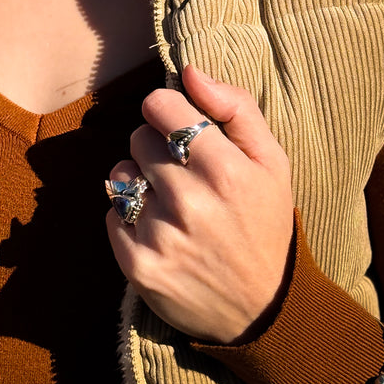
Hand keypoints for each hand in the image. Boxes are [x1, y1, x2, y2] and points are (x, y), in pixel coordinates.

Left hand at [106, 65, 293, 344]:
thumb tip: (189, 72)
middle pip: (138, 138)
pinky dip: (129, 216)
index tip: (176, 126)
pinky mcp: (138, 265)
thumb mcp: (272, 161)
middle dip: (156, 148)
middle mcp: (190, 201)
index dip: (166, 111)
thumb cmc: (265, 223)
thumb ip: (235, 106)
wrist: (264, 311)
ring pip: (120, 174)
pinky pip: (111, 212)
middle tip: (183, 173)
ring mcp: (161, 235)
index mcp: (225, 169)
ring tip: (170, 203)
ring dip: (139, 181)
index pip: (160, 106)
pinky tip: (160, 230)